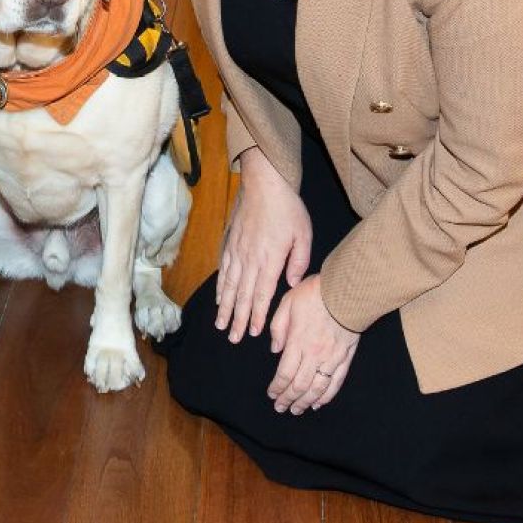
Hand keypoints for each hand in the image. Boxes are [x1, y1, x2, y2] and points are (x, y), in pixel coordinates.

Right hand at [215, 146, 311, 343]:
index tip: (252, 333)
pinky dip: (220, 286)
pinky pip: (222, 269)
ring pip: (229, 285)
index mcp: (269, 260)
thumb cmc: (288, 209)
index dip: (256, 315)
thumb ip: (298, 262)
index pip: (261, 295)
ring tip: (220, 324)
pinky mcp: (229, 242)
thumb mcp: (304, 235)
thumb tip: (291, 284)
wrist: (264, 184)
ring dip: (225, 307)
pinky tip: (218, 297)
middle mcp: (249, 259)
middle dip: (237, 319)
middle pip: (241, 295)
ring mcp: (236, 251)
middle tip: (232, 338)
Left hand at [267, 276, 359, 413]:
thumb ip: (278, 327)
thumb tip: (275, 349)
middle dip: (288, 399)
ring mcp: (332, 358)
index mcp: (298, 342)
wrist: (348, 291)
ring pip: (317, 388)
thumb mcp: (287, 302)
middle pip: (299, 385)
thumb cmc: (316, 293)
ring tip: (297, 409)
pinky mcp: (346, 358)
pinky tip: (318, 403)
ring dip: (305, 402)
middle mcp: (314, 355)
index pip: (284, 373)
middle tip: (280, 408)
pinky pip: (335, 382)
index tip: (271, 394)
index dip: (277, 388)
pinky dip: (326, 396)